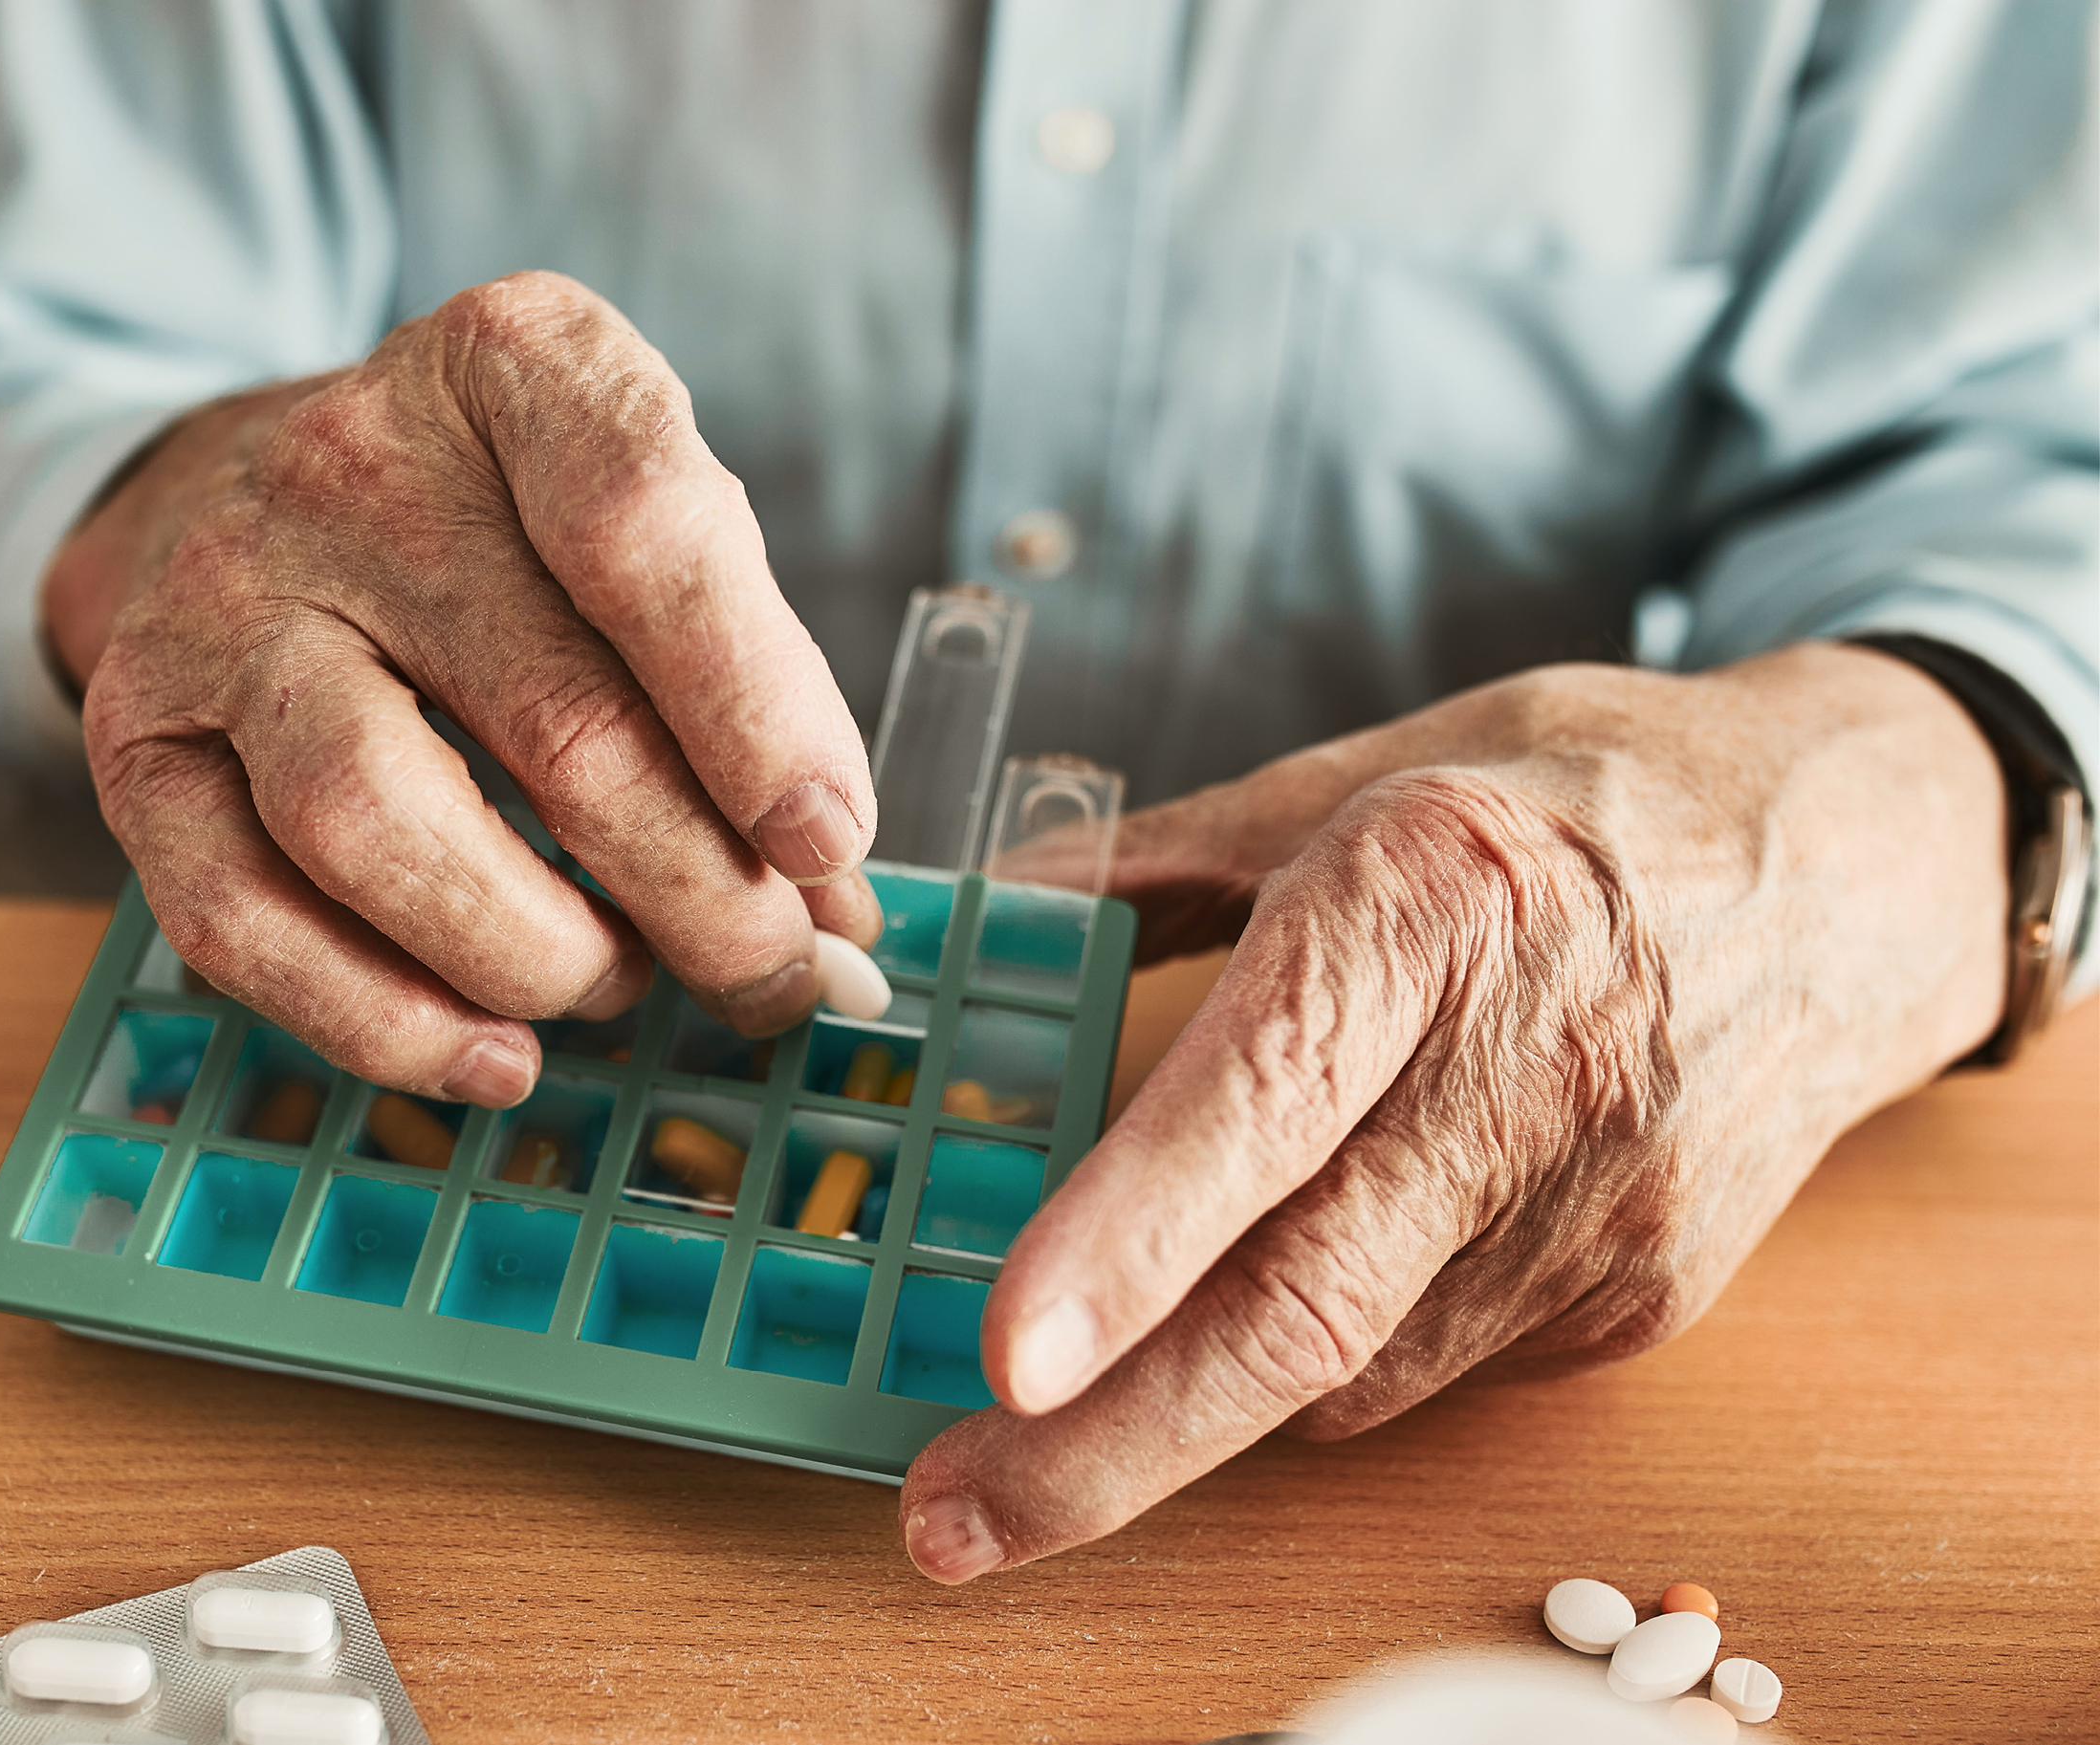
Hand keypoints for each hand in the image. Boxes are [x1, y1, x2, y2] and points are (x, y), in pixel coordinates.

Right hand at [45, 272, 879, 1105]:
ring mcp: (222, 600)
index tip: (828, 841)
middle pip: (551, 719)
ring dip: (536, 954)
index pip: (644, 527)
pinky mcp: (136, 734)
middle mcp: (350, 464)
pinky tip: (491, 1053)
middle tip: (771, 975)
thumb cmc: (498, 525)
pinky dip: (382, 1022)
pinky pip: (240, 919)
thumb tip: (836, 914)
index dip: (756, 707)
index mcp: (511, 366)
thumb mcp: (639, 526)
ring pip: (374, 823)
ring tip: (618, 983)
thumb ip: (749, 687)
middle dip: (696, 891)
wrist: (237, 487)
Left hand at [902, 644, 2008, 1579]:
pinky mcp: (1644, 1298)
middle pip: (1302, 1303)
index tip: (1009, 1355)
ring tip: (1083, 1392)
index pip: (1265, 1094)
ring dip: (1192, 1401)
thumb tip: (986, 906)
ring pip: (1348, 1365)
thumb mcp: (1366, 775)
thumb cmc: (1580, 798)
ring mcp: (1605, 1204)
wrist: (1858, 875)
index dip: (1132, 1235)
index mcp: (1435, 898)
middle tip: (954, 1516)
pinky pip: (1430, 1367)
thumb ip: (1163, 857)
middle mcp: (1530, 1067)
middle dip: (1107, 1444)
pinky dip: (1329, 1355)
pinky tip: (1319, 1271)